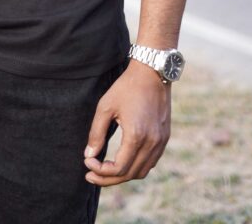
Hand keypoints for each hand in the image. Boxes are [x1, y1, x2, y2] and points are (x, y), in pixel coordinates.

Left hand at [83, 59, 170, 185]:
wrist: (152, 72)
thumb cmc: (126, 87)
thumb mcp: (105, 106)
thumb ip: (96, 133)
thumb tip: (89, 154)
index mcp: (136, 136)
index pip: (118, 168)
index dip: (100, 171)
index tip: (87, 161)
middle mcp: (152, 143)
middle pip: (130, 174)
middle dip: (108, 178)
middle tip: (90, 175)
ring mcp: (161, 142)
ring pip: (142, 172)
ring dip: (123, 175)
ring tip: (104, 171)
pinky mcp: (164, 138)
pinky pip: (150, 162)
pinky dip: (135, 167)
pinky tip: (122, 161)